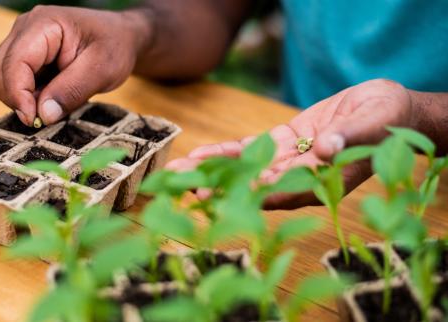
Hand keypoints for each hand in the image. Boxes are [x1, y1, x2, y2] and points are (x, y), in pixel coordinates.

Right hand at [0, 5, 150, 125]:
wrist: (121, 37)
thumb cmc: (114, 46)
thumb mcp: (102, 70)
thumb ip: (72, 91)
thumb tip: (43, 115)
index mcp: (43, 24)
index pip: (14, 63)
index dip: (18, 95)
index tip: (34, 120)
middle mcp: (25, 30)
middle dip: (17, 99)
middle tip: (47, 115)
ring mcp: (21, 41)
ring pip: (1, 79)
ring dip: (21, 99)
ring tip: (54, 102)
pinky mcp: (24, 56)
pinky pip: (12, 82)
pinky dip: (26, 97)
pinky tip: (50, 97)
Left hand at [167, 79, 416, 208]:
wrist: (387, 109)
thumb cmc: (387, 120)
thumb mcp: (373, 123)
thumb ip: (348, 136)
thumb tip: (326, 148)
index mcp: (323, 182)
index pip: (281, 191)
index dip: (251, 194)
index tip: (220, 197)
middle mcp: (300, 178)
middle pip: (253, 184)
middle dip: (218, 185)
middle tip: (181, 188)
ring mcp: (289, 161)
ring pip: (245, 167)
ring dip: (212, 169)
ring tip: (178, 171)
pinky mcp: (283, 143)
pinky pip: (250, 149)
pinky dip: (226, 152)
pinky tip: (200, 154)